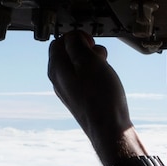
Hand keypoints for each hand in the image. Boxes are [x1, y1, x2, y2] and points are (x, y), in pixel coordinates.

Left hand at [49, 32, 150, 165]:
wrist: (109, 129)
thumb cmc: (100, 97)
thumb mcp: (88, 61)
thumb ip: (76, 44)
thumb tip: (72, 36)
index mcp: (57, 69)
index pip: (58, 42)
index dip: (76, 37)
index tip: (91, 41)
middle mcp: (59, 81)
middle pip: (68, 54)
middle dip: (85, 49)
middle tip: (99, 54)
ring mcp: (69, 92)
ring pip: (78, 67)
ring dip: (92, 61)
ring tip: (105, 67)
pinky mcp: (81, 100)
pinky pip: (85, 79)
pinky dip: (95, 74)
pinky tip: (105, 81)